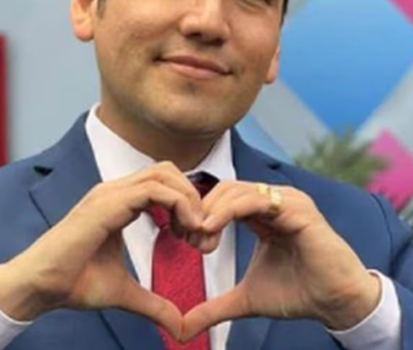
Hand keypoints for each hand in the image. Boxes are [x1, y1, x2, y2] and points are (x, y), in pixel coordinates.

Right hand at [0, 162, 203, 339]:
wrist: (39, 287)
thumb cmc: (75, 283)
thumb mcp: (125, 292)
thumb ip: (154, 303)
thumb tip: (180, 325)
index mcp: (120, 202)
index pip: (163, 183)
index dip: (186, 205)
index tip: (194, 238)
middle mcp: (116, 190)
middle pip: (168, 172)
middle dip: (192, 197)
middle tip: (199, 233)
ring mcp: (110, 193)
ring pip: (164, 174)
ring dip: (188, 199)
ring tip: (193, 233)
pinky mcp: (107, 203)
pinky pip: (153, 190)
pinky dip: (178, 204)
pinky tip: (181, 232)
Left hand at [182, 182, 380, 340]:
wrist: (336, 303)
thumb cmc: (296, 293)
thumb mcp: (246, 298)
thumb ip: (215, 307)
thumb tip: (182, 328)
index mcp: (262, 212)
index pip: (222, 198)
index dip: (201, 214)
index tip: (187, 239)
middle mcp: (273, 200)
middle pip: (224, 190)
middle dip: (202, 211)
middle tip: (190, 239)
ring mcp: (286, 200)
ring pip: (235, 191)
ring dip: (212, 211)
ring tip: (201, 237)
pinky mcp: (297, 207)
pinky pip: (255, 200)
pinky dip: (228, 210)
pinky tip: (212, 227)